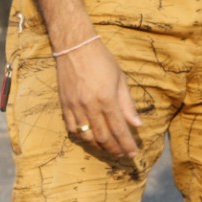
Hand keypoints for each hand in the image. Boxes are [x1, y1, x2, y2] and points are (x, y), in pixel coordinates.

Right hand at [55, 39, 142, 157]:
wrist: (74, 47)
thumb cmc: (101, 60)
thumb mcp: (120, 79)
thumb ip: (127, 104)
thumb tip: (137, 124)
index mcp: (107, 99)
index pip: (119, 129)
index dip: (127, 144)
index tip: (133, 153)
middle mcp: (90, 106)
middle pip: (103, 137)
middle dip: (115, 149)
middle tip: (122, 153)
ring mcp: (76, 107)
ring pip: (87, 137)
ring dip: (99, 147)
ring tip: (108, 148)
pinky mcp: (64, 106)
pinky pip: (72, 129)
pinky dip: (82, 137)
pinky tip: (90, 138)